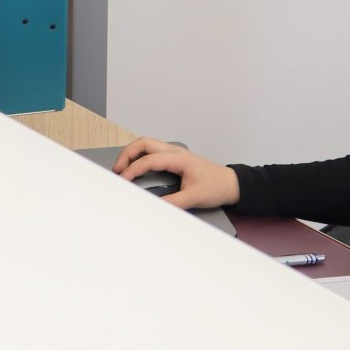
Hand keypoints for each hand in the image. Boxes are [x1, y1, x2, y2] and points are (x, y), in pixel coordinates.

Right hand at [113, 137, 240, 209]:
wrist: (231, 184)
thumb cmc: (216, 187)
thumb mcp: (194, 197)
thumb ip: (173, 202)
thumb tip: (153, 206)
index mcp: (179, 158)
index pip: (149, 160)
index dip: (133, 169)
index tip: (123, 179)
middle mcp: (175, 152)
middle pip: (144, 143)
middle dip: (127, 154)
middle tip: (117, 169)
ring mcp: (175, 153)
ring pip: (147, 145)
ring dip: (132, 153)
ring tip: (122, 168)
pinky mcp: (175, 158)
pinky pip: (153, 151)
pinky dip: (140, 156)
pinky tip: (136, 166)